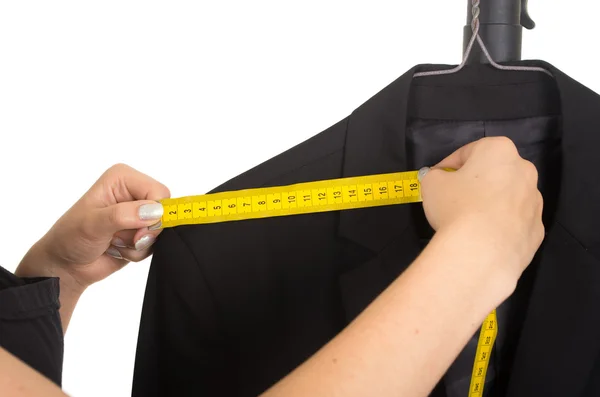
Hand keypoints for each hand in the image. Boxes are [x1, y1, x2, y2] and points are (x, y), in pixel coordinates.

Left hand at [19, 163, 169, 290]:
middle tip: (122, 238)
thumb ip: (123, 215)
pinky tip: (119, 249)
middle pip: (165, 211)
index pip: (159, 191)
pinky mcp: (142, 232)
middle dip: (147, 231)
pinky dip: (139, 252)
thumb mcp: (93, 224)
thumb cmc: (70, 238)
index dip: (155, 213)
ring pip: (161, 230)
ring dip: (140, 244)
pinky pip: (156, 243)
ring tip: (115, 242)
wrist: (65, 265)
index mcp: (123, 179)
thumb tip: (155, 212)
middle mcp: (133, 192)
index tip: (138, 230)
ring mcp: (139, 213)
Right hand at [418, 137, 543, 282]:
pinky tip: (483, 236)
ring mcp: (535, 202)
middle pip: (493, 172)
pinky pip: (514, 222)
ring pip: (507, 197)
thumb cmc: (456, 206)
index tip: (437, 177)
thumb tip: (441, 180)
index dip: (448, 165)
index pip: (468, 152)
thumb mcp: (431, 183)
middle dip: (474, 182)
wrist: (481, 252)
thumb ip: (436, 176)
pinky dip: (500, 226)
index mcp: (499, 150)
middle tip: (453, 197)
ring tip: (469, 220)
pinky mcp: (536, 230)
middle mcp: (524, 171)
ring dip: (490, 203)